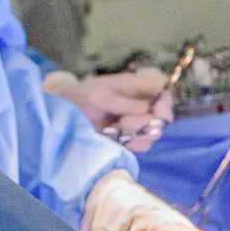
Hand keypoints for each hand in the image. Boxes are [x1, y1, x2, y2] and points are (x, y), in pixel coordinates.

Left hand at [46, 69, 175, 152]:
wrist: (63, 116)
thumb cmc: (79, 97)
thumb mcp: (98, 95)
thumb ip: (123, 102)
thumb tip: (148, 109)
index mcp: (134, 86)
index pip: (162, 91)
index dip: (166, 103)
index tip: (159, 114)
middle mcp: (139, 104)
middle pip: (162, 116)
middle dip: (147, 122)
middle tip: (124, 122)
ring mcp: (136, 121)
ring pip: (154, 132)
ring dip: (137, 134)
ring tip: (115, 129)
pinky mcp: (131, 137)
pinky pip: (143, 144)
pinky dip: (132, 144)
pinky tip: (115, 138)